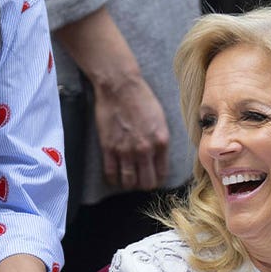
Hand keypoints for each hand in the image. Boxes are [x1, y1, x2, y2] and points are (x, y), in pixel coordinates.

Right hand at [92, 74, 170, 189]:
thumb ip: (160, 140)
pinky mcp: (108, 148)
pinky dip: (113, 179)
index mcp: (161, 142)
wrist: (120, 87)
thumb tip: (158, 157)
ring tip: (127, 180)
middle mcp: (145, 150)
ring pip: (128, 182)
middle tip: (140, 180)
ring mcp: (125, 150)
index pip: (162, 173)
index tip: (153, 178)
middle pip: (146, 182)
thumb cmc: (141, 98)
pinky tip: (114, 176)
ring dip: (128, 184)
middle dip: (144, 185)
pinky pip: (111, 173)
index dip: (158, 179)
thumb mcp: (160, 119)